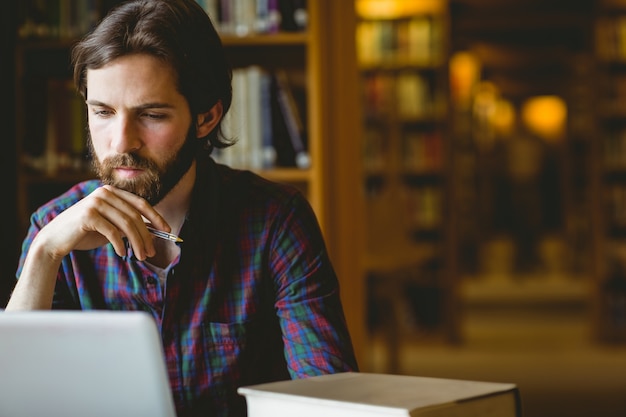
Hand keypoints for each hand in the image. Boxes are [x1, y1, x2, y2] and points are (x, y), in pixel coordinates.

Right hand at [34, 185, 169, 260]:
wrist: (55, 240)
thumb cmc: (85, 233)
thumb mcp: (111, 227)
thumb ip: (128, 225)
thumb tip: (153, 231)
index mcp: (111, 192)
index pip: (140, 203)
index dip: (156, 216)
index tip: (167, 230)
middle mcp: (104, 193)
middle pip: (135, 216)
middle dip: (146, 236)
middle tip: (151, 252)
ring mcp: (95, 202)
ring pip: (126, 224)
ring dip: (137, 243)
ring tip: (141, 257)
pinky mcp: (88, 215)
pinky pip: (112, 231)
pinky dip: (120, 245)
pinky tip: (122, 254)